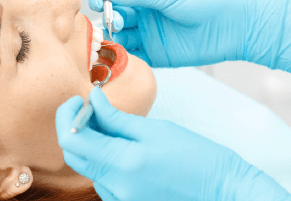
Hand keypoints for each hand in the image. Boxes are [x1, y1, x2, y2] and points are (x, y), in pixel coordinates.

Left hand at [56, 87, 290, 200]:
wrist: (222, 189)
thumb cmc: (197, 157)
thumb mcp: (155, 129)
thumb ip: (116, 118)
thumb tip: (92, 100)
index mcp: (123, 165)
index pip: (72, 139)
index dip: (68, 115)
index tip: (76, 100)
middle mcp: (116, 188)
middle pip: (75, 156)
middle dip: (76, 128)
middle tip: (91, 108)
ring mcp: (120, 200)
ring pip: (89, 167)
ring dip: (92, 144)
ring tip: (111, 125)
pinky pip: (104, 179)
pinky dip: (105, 159)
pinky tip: (121, 147)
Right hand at [89, 0, 290, 74]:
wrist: (233, 27)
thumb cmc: (206, 2)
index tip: (98, 3)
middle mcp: (145, 17)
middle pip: (115, 19)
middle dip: (109, 21)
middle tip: (114, 24)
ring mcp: (150, 37)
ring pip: (122, 39)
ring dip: (113, 41)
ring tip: (116, 41)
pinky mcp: (157, 56)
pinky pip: (135, 58)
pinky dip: (125, 58)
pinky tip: (122, 56)